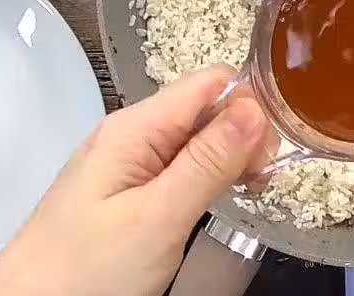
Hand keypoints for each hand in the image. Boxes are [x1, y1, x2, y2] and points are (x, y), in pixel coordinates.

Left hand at [0, 65, 273, 295]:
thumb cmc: (86, 271)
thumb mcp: (159, 216)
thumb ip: (208, 161)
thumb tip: (256, 107)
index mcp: (136, 127)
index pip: (212, 82)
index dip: (250, 107)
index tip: (267, 155)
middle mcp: (134, 133)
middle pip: (208, 107)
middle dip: (244, 135)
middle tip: (257, 182)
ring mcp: (132, 160)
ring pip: (199, 137)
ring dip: (231, 158)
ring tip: (246, 192)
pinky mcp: (133, 187)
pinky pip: (183, 164)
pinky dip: (210, 176)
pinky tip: (220, 197)